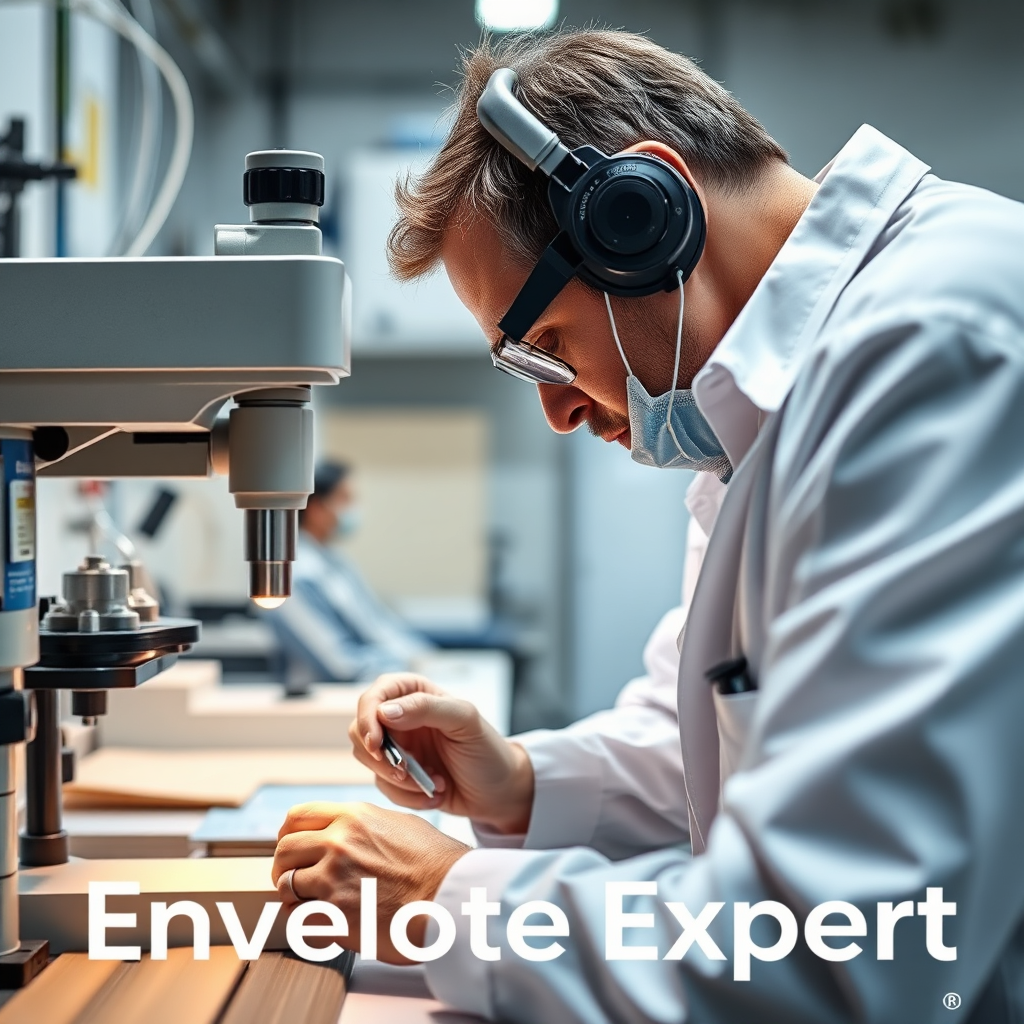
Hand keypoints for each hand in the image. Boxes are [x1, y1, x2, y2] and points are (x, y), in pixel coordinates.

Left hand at [272, 801, 469, 963]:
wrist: (451, 897)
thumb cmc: (437, 865)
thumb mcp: (401, 825)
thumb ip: (367, 826)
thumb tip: (351, 833)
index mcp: (354, 817)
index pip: (298, 816)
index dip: (289, 834)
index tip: (293, 847)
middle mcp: (338, 842)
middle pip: (284, 850)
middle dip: (284, 867)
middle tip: (293, 879)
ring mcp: (332, 879)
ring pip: (285, 885)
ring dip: (293, 896)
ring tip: (306, 904)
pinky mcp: (334, 915)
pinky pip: (298, 919)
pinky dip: (303, 924)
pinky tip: (317, 925)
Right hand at [349, 673, 533, 833]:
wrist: (500, 792)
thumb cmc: (487, 750)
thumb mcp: (465, 721)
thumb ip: (426, 708)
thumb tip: (384, 712)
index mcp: (415, 692)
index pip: (374, 695)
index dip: (367, 717)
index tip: (376, 743)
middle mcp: (400, 717)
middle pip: (359, 729)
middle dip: (380, 756)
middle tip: (405, 772)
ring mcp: (397, 747)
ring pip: (367, 760)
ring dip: (398, 779)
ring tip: (434, 783)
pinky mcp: (398, 777)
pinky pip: (383, 787)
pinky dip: (408, 796)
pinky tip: (436, 794)